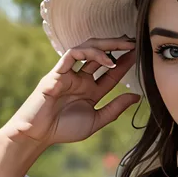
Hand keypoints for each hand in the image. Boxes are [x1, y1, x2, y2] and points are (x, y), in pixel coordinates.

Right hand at [0, 35, 140, 146]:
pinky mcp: (57, 72)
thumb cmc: (64, 129)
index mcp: (90, 90)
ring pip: (88, 49)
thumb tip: (137, 97)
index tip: (140, 54)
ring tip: (124, 46)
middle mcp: (81, 78)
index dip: (125, 62)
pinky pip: (72, 54)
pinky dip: (89, 53)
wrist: (37, 134)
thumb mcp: (96, 120)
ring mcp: (69, 73)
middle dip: (117, 46)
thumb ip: (115, 108)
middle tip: (134, 42)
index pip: (111, 72)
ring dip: (106, 45)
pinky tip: (106, 60)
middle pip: (101, 55)